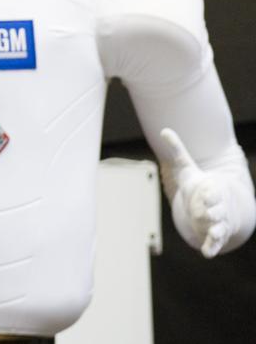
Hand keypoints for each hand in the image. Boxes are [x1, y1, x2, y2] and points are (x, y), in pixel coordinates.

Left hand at [161, 127, 232, 257]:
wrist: (217, 205)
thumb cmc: (200, 186)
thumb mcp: (188, 169)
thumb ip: (178, 152)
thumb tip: (164, 130)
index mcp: (212, 190)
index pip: (213, 190)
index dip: (209, 192)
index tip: (204, 192)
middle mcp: (218, 207)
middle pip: (218, 209)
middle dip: (213, 211)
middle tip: (205, 212)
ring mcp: (218, 222)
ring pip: (219, 227)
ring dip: (216, 230)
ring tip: (212, 233)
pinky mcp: (216, 235)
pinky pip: (215, 243)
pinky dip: (212, 247)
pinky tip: (206, 253)